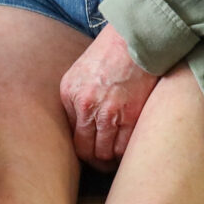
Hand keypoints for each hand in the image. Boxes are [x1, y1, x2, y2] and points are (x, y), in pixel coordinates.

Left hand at [60, 26, 160, 167]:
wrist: (134, 39)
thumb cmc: (109, 54)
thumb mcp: (79, 73)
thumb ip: (76, 101)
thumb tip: (79, 128)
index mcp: (70, 94)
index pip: (72, 137)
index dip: (82, 149)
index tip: (90, 152)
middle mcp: (86, 106)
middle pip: (87, 150)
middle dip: (95, 161)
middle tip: (102, 163)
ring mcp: (109, 112)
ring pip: (106, 153)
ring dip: (110, 160)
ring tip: (115, 160)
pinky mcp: (131, 115)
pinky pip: (125, 147)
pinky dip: (126, 153)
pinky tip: (128, 150)